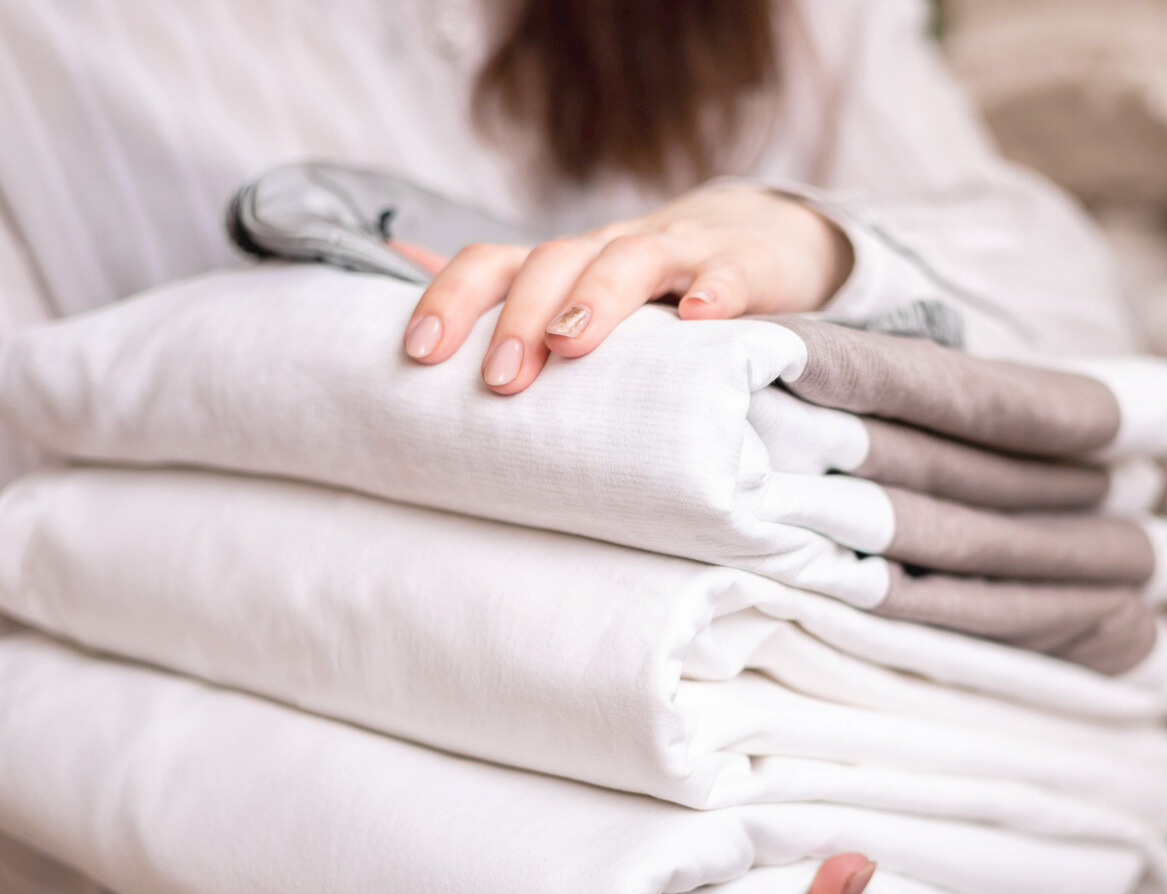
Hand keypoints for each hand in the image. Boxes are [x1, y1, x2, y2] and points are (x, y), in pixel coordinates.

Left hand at [395, 183, 852, 395]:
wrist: (765, 241)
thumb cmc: (654, 284)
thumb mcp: (577, 284)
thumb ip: (502, 281)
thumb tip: (401, 261)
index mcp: (566, 262)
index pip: (495, 262)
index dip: (453, 299)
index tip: (421, 353)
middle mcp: (613, 248)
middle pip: (556, 259)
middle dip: (520, 317)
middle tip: (498, 380)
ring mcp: (682, 253)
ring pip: (633, 257)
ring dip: (597, 298)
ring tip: (572, 344)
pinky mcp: (746, 266)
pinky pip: (730, 273)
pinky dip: (714, 291)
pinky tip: (699, 318)